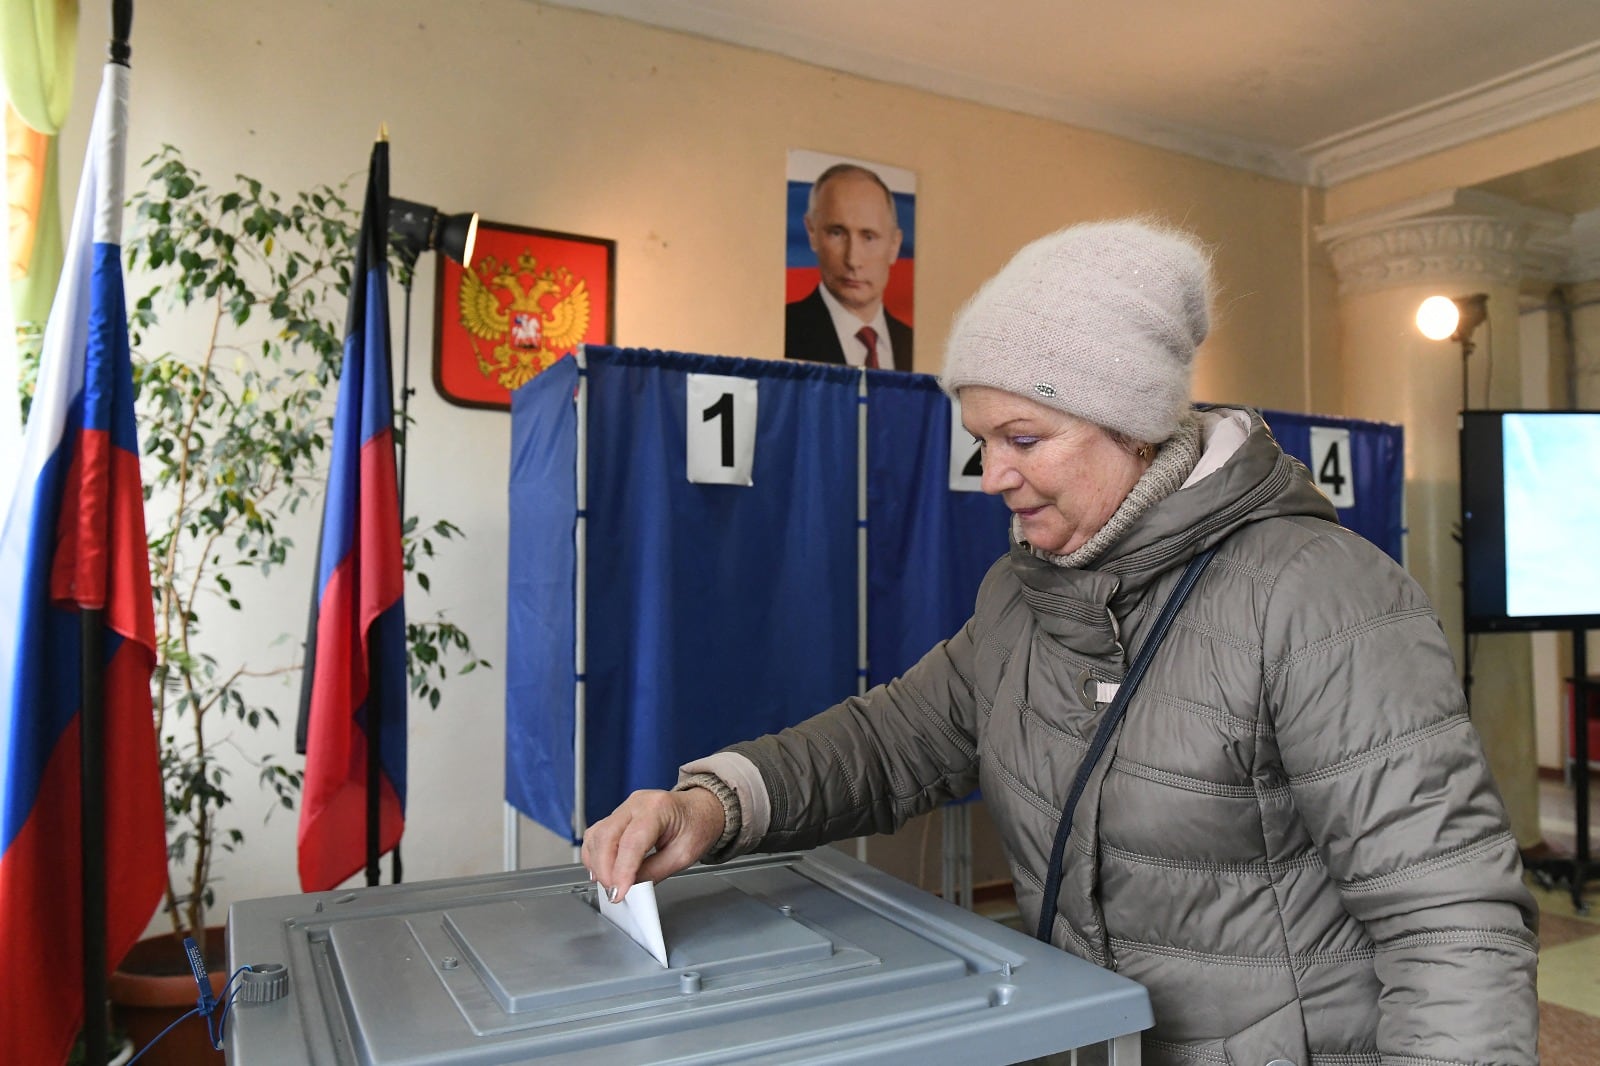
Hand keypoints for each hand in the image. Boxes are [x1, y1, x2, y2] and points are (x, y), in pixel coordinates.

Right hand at [580, 786, 724, 902]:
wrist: (701, 809)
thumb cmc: (697, 825)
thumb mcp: (684, 855)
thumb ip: (654, 872)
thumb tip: (631, 889)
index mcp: (658, 808)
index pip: (631, 842)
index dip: (621, 871)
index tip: (618, 893)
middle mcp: (636, 803)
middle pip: (606, 836)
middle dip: (605, 870)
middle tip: (613, 893)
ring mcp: (624, 808)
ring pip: (596, 835)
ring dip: (597, 863)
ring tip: (609, 884)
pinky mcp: (617, 816)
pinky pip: (596, 834)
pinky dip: (594, 854)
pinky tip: (601, 870)